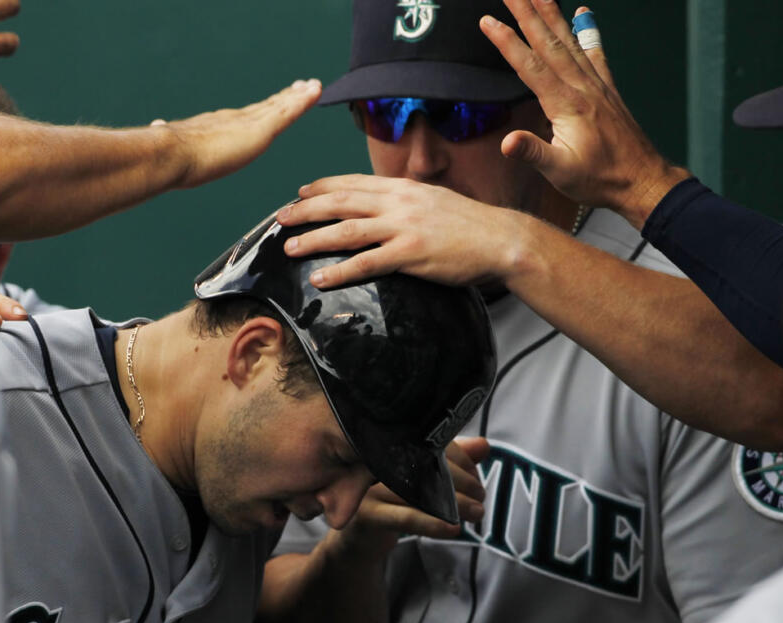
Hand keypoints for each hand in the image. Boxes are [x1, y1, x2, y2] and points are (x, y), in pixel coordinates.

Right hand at [163, 79, 321, 188]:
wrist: (171, 155)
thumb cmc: (169, 160)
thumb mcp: (173, 149)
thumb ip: (170, 139)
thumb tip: (155, 125)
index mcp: (216, 127)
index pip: (245, 117)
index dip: (261, 109)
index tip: (272, 103)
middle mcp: (233, 120)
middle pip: (265, 107)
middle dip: (283, 98)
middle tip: (301, 88)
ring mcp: (247, 123)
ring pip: (280, 106)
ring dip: (298, 96)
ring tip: (313, 87)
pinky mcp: (260, 130)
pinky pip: (288, 112)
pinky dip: (303, 101)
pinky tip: (315, 92)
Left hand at [277, 174, 530, 288]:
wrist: (502, 240)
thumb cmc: (470, 226)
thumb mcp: (434, 202)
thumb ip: (405, 203)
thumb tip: (382, 208)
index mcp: (404, 188)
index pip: (355, 182)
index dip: (324, 186)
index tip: (301, 192)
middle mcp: (399, 203)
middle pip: (342, 202)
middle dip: (307, 209)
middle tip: (280, 218)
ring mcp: (404, 227)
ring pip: (348, 230)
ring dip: (315, 238)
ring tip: (290, 248)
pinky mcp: (411, 254)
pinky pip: (367, 263)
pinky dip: (340, 271)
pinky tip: (321, 278)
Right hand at [343, 438, 489, 546]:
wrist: (357, 538)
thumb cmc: (393, 504)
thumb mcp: (424, 482)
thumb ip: (452, 463)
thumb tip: (483, 445)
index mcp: (391, 446)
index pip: (431, 443)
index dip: (460, 458)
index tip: (477, 477)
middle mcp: (376, 460)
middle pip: (425, 464)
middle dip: (460, 480)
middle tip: (481, 496)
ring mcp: (368, 487)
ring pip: (418, 491)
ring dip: (453, 503)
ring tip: (477, 512)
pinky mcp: (366, 514)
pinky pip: (404, 517)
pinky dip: (432, 524)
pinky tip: (453, 529)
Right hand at [479, 0, 688, 227]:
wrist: (643, 181)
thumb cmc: (601, 180)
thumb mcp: (561, 173)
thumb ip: (533, 153)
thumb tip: (507, 142)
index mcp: (567, 105)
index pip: (530, 66)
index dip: (507, 42)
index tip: (488, 21)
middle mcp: (583, 87)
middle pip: (549, 42)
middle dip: (527, 12)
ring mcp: (597, 85)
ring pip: (570, 40)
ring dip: (552, 13)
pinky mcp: (607, 89)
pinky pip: (594, 51)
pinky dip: (587, 30)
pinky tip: (582, 13)